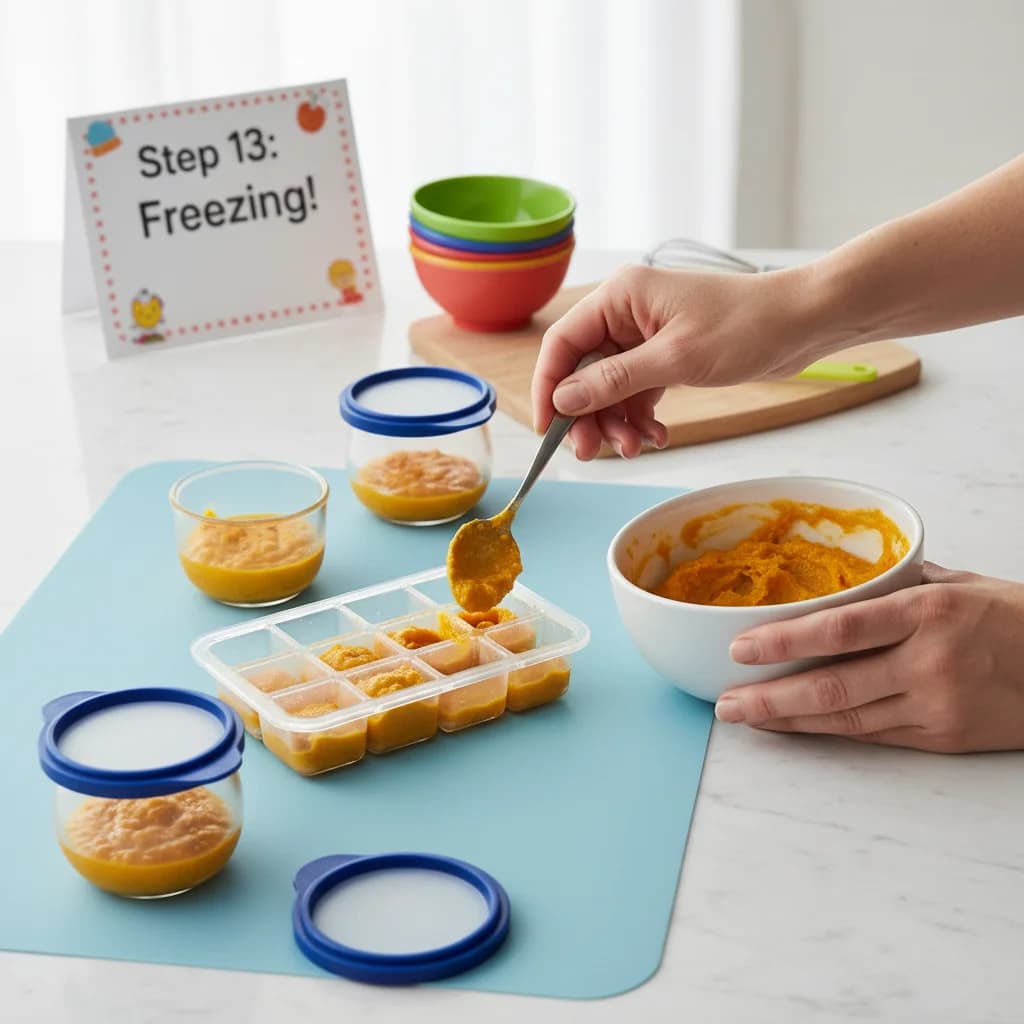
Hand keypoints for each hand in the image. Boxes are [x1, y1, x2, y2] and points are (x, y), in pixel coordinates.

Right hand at [530, 263, 830, 459]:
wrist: (802, 323)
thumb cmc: (745, 326)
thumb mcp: (674, 359)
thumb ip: (613, 380)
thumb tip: (562, 400)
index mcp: (620, 297)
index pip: (563, 344)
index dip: (550, 388)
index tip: (549, 429)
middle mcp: (626, 313)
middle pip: (583, 371)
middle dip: (588, 415)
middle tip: (592, 453)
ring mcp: (645, 335)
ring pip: (609, 388)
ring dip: (617, 422)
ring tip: (635, 448)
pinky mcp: (665, 356)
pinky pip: (636, 392)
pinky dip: (640, 417)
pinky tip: (655, 436)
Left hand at [714, 563, 1023, 752]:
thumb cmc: (1017, 618)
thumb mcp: (960, 583)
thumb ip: (898, 584)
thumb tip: (845, 578)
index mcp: (929, 612)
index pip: (841, 629)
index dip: (785, 641)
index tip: (739, 648)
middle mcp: (929, 662)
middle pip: (833, 686)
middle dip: (770, 697)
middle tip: (727, 701)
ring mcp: (936, 707)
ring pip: (846, 719)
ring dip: (788, 721)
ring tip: (745, 717)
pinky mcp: (942, 738)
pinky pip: (872, 736)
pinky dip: (827, 732)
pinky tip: (795, 727)